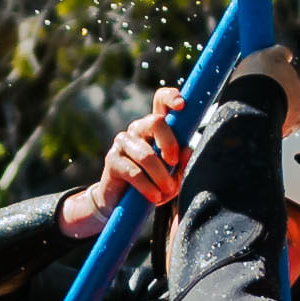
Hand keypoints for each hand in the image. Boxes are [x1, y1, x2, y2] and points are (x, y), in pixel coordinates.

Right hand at [68, 88, 190, 233]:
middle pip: (155, 121)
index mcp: (154, 128)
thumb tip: (187, 151)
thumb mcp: (172, 176)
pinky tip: (154, 197)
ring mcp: (122, 143)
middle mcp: (138, 130)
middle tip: (174, 164)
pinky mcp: (112, 161)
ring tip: (166, 191)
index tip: (182, 105)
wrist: (122, 203)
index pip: (160, 101)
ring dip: (161, 176)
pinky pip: (134, 172)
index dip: (171, 97)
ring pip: (146, 154)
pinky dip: (148, 187)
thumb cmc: (152, 184)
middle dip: (169, 143)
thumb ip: (181, 164)